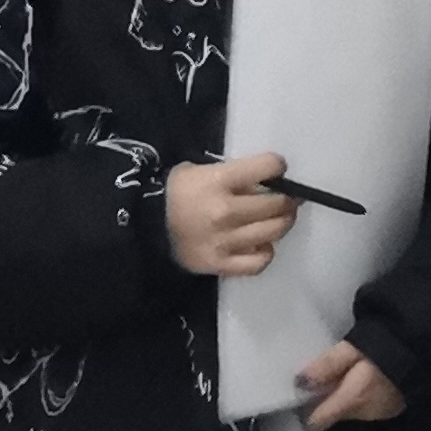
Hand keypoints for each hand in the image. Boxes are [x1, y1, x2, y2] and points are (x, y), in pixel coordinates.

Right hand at [167, 153, 292, 278]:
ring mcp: (224, 241)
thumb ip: (232, 174)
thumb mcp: (200, 170)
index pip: (267, 168)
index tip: (276, 169)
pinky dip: (265, 253)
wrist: (143, 227)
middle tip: (285, 197)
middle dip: (287, 198)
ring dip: (282, 222)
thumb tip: (264, 181)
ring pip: (273, 232)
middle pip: (276, 204)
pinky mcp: (219, 265)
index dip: (277, 166)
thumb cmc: (174, 192)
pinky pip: (257, 263)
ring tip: (278, 218)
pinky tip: (261, 244)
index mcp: (218, 181)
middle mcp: (225, 211)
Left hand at [297, 343, 401, 430]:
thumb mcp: (353, 348)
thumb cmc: (387, 344)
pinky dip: (363, 394)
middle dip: (327, 398)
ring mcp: (381, 413)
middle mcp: (363, 414)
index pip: (315, 421)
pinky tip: (368, 375)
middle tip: (326, 374)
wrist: (430, 346)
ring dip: (345, 395)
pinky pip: (367, 405)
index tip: (303, 391)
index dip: (306, 407)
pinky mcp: (394, 407)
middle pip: (332, 414)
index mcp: (350, 400)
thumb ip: (327, 366)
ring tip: (348, 371)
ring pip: (350, 409)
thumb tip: (298, 383)